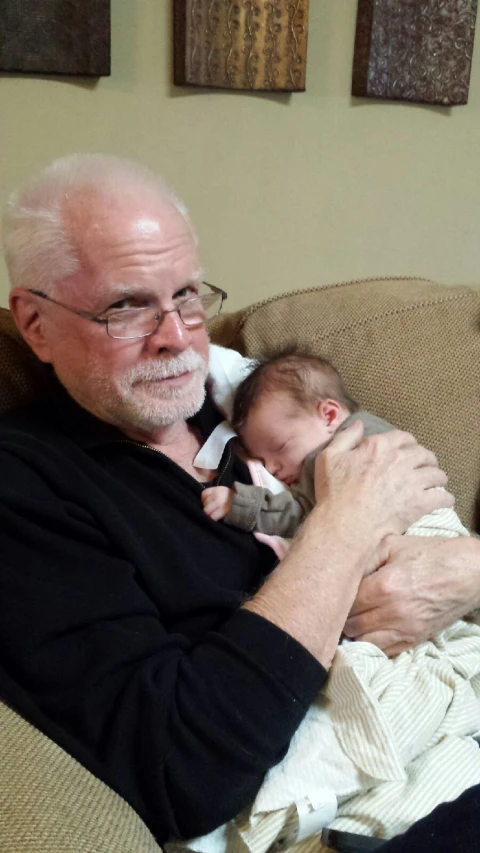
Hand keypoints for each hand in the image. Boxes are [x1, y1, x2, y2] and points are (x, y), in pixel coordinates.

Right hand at [201, 486, 233, 520]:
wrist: (237, 495)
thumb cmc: (232, 506)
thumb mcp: (227, 513)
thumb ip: (219, 516)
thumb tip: (210, 518)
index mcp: (224, 509)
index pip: (212, 516)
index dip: (210, 518)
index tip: (211, 518)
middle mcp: (219, 501)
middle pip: (206, 510)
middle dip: (207, 512)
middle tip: (209, 512)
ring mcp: (216, 493)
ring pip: (204, 502)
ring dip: (205, 505)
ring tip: (209, 505)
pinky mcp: (213, 488)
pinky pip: (203, 494)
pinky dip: (204, 497)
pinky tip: (206, 499)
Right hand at [313, 422, 452, 559]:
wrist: (345, 524)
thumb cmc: (333, 492)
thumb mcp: (328, 457)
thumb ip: (345, 437)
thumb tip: (359, 424)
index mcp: (379, 446)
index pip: (404, 437)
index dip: (408, 443)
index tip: (408, 449)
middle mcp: (400, 459)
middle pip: (424, 454)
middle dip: (426, 459)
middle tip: (424, 466)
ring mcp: (412, 482)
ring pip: (437, 474)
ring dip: (437, 477)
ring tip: (435, 483)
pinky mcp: (420, 503)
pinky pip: (442, 497)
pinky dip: (444, 498)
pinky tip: (442, 500)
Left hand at [344, 533, 479, 654]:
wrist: (468, 573)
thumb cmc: (430, 554)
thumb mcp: (393, 544)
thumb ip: (365, 557)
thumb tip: (340, 569)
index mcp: (385, 586)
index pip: (345, 602)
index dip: (334, 598)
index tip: (328, 593)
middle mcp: (392, 612)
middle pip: (350, 625)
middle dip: (339, 617)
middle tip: (332, 608)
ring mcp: (404, 630)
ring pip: (363, 643)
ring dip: (352, 633)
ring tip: (346, 621)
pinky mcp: (414, 640)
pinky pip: (383, 652)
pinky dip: (369, 645)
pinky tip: (363, 633)